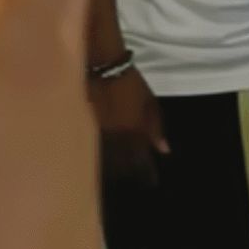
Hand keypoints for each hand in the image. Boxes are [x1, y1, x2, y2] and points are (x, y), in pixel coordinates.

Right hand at [92, 64, 168, 184]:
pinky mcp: (85, 129)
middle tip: (134, 182)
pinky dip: (99, 159)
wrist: (102, 66)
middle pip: (123, 164)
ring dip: (114, 170)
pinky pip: (94, 150)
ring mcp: (99, 134)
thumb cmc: (130, 82)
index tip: (151, 182)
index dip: (147, 173)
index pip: (141, 159)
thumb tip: (164, 150)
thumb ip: (156, 126)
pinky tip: (101, 164)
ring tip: (118, 178)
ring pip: (107, 160)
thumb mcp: (149, 101)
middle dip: (130, 174)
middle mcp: (116, 137)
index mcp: (134, 130)